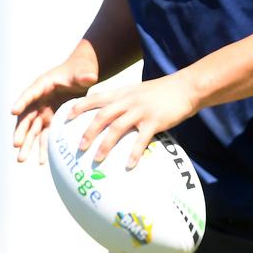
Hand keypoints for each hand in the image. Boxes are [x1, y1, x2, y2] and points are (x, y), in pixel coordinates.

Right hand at [11, 54, 97, 164]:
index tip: (13, 111)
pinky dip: (43, 147)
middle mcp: (40, 99)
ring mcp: (44, 111)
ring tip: (21, 160)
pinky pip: (45, 135)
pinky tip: (41, 162)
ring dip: (27, 144)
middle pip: (27, 116)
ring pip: (33, 130)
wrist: (84, 75)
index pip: (30, 93)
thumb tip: (89, 78)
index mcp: (44, 84)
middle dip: (21, 130)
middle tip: (16, 145)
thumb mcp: (84, 70)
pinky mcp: (52, 120)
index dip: (22, 101)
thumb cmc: (82, 69)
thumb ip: (85, 74)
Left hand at [67, 73, 195, 167]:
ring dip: (105, 145)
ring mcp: (141, 111)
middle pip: (101, 116)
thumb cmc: (161, 91)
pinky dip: (133, 153)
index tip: (66, 118)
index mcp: (122, 93)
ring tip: (97, 159)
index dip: (79, 107)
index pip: (95, 98)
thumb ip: (123, 100)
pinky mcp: (154, 121)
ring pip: (117, 128)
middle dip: (88, 132)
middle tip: (79, 148)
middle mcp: (128, 101)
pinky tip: (129, 166)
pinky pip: (141, 139)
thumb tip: (109, 114)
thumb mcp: (137, 91)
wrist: (186, 86)